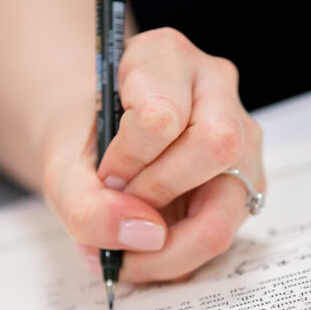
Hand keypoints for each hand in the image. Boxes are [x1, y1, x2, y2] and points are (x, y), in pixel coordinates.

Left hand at [42, 27, 264, 282]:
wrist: (98, 148)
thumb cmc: (86, 149)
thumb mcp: (62, 173)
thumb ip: (86, 205)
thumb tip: (146, 236)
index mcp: (164, 57)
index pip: (161, 114)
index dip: (129, 160)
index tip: (104, 177)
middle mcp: (215, 85)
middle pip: (215, 145)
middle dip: (160, 194)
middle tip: (121, 210)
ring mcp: (242, 130)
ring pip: (230, 199)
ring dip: (172, 240)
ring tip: (130, 243)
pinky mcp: (248, 176)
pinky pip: (226, 229)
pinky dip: (180, 252)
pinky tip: (149, 246)